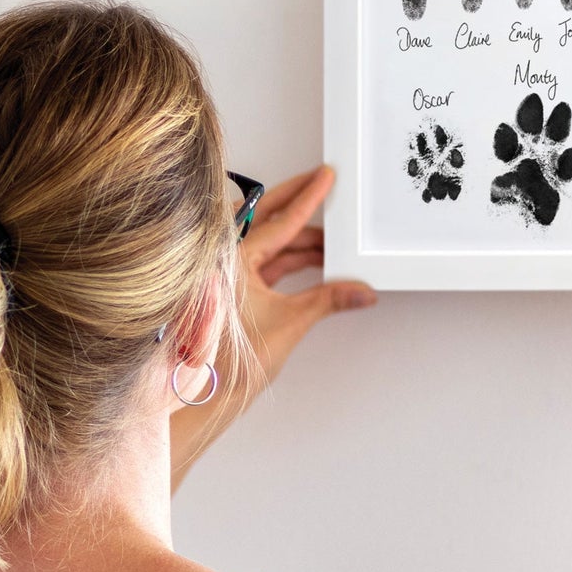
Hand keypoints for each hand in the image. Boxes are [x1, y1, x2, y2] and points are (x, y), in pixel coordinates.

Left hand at [227, 164, 375, 392]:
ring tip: (333, 236)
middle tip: (322, 181)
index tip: (324, 178)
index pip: (278, 221)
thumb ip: (328, 300)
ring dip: (300, 238)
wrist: (210, 394)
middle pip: (266, 219)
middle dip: (297, 201)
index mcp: (231, 259)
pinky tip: (316, 259)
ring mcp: (228, 272)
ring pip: (268, 242)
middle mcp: (225, 259)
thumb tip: (361, 291)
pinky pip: (266, 261)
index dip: (306, 198)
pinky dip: (291, 259)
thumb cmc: (231, 363)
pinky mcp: (235, 288)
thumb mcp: (289, 323)